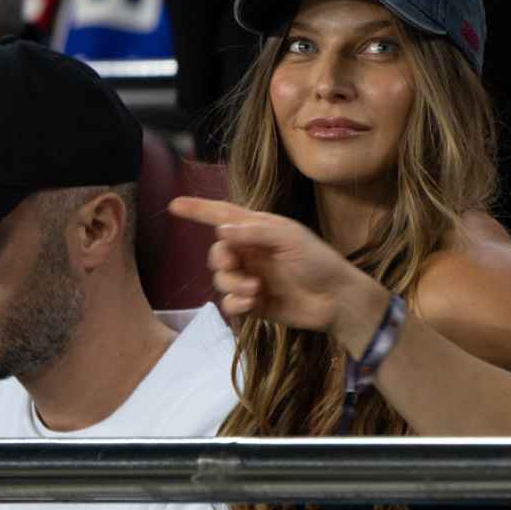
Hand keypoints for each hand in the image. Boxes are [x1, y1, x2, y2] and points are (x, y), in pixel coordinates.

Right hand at [167, 197, 389, 352]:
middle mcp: (252, 252)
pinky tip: (251, 304)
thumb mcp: (290, 238)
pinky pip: (229, 303)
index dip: (198, 210)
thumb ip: (254, 232)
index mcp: (260, 230)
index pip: (223, 215)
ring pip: (221, 280)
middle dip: (220, 260)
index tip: (174, 206)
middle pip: (217, 252)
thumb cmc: (319, 262)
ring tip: (255, 290)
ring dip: (232, 284)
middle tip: (234, 265)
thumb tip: (220, 230)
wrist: (336, 300)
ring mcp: (252, 278)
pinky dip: (235, 304)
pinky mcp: (254, 303)